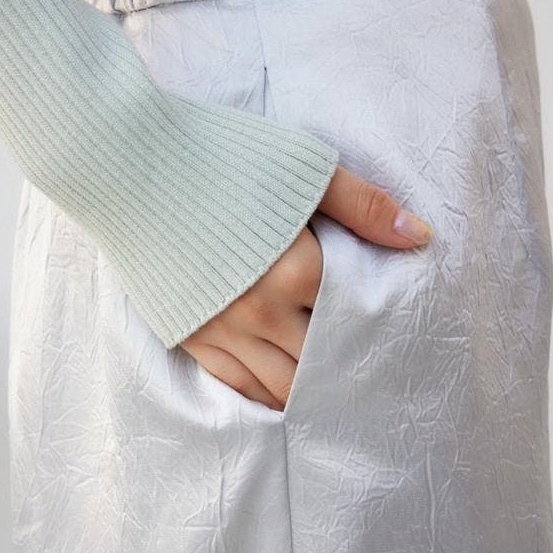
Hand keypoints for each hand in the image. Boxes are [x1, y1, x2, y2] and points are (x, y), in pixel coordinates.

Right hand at [181, 167, 431, 409]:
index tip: (392, 337)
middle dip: (346, 368)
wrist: (131, 163)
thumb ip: (363, 206)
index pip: (352, 317)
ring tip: (331, 392)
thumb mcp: (302, 169)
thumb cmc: (220, 155)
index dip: (374, 327)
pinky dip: (264, 395)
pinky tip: (282, 396)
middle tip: (368, 374)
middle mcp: (260, 312)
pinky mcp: (188, 334)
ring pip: (280, 386)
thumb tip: (421, 235)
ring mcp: (220, 329)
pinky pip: (235, 384)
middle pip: (320, 361)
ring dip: (309, 391)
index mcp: (295, 272)